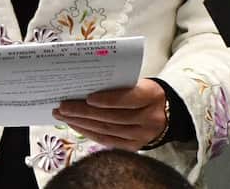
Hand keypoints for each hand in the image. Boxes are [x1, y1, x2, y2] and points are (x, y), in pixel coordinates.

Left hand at [53, 79, 167, 149]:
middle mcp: (149, 118)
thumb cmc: (145, 92)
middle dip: (84, 112)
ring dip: (82, 123)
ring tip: (64, 115)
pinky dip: (89, 133)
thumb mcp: (138, 83)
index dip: (108, 99)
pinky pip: (108, 141)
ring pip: (108, 130)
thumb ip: (118, 85)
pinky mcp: (134, 146)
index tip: (88, 97)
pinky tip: (76, 125)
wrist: (166, 111)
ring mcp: (142, 136)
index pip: (129, 99)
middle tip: (63, 106)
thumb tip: (85, 87)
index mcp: (151, 96)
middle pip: (113, 117)